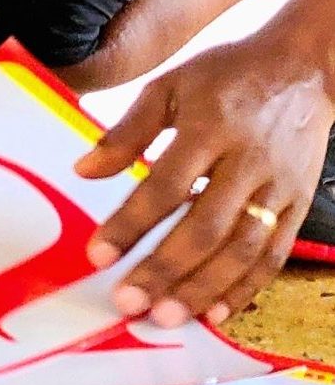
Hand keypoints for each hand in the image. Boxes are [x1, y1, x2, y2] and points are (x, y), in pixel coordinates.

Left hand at [77, 0, 334, 324]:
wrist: (300, 68)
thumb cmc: (226, 75)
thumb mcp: (170, 85)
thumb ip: (127, 130)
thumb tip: (84, 170)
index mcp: (209, 127)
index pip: (165, 185)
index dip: (130, 223)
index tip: (99, 254)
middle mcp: (246, 161)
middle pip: (205, 227)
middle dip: (164, 270)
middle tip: (129, 302)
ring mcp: (277, 188)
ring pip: (241, 250)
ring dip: (202, 288)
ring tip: (165, 315)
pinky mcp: (298, 205)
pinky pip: (273, 256)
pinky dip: (245, 288)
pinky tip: (215, 311)